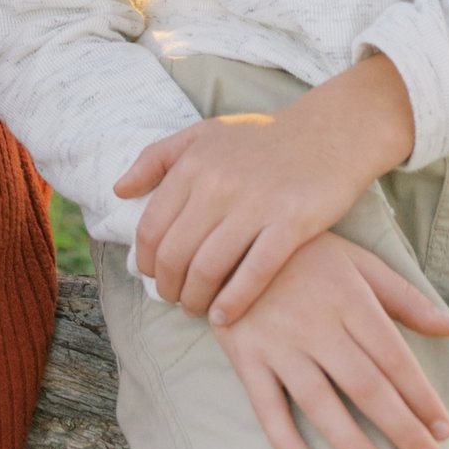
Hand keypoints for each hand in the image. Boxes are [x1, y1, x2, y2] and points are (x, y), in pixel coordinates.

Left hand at [116, 53, 415, 323]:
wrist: (330, 132)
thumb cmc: (263, 137)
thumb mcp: (204, 134)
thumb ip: (157, 158)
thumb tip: (118, 190)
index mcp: (194, 163)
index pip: (153, 227)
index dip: (147, 261)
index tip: (153, 277)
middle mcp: (219, 184)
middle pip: (175, 254)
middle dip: (168, 287)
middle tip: (173, 299)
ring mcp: (256, 205)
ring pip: (208, 269)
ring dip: (195, 300)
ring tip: (197, 309)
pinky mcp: (292, 224)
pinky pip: (254, 274)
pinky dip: (233, 303)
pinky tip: (224, 317)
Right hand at [214, 230, 448, 448]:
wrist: (230, 237)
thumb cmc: (304, 252)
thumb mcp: (356, 261)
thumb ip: (403, 296)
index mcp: (348, 298)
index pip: (393, 356)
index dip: (421, 395)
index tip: (445, 431)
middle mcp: (316, 323)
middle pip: (364, 384)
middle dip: (400, 428)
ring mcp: (278, 342)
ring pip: (319, 400)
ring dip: (350, 442)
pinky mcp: (245, 355)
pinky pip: (266, 405)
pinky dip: (285, 441)